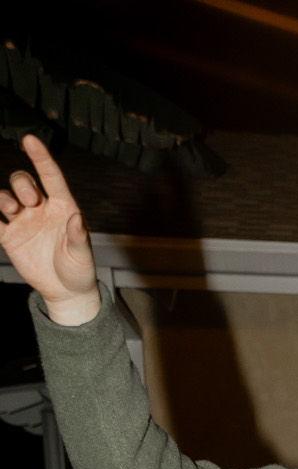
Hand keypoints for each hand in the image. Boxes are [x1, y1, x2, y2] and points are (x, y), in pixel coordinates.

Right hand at [0, 135, 99, 324]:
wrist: (66, 292)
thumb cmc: (79, 270)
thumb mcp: (82, 255)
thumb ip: (79, 237)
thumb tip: (76, 218)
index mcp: (62, 208)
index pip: (51, 177)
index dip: (41, 158)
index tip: (30, 139)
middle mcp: (41, 210)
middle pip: (23, 183)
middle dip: (22, 184)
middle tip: (29, 201)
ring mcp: (23, 221)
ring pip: (5, 197)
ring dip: (4, 198)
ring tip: (12, 209)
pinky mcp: (9, 236)